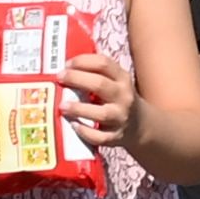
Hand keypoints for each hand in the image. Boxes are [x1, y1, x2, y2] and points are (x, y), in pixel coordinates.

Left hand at [61, 36, 134, 154]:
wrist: (139, 124)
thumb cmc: (118, 98)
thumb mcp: (116, 81)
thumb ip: (97, 73)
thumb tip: (66, 65)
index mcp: (122, 78)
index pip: (103, 63)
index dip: (83, 61)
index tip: (67, 64)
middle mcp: (123, 96)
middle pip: (100, 84)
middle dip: (77, 79)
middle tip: (60, 78)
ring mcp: (120, 117)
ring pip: (101, 113)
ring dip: (79, 109)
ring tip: (62, 105)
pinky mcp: (116, 136)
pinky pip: (99, 137)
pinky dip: (85, 132)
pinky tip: (74, 125)